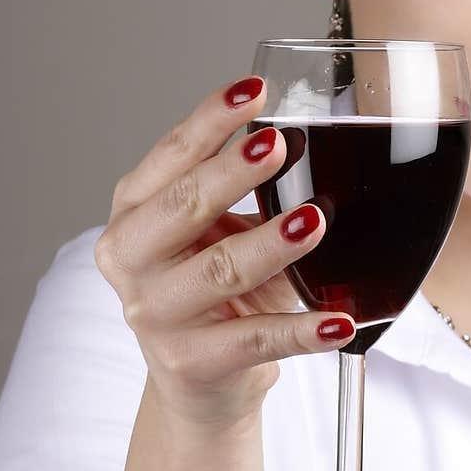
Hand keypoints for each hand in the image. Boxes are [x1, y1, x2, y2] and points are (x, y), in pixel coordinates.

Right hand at [94, 75, 354, 432]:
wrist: (202, 380)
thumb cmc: (216, 287)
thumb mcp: (216, 229)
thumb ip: (241, 186)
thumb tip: (309, 133)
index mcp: (134, 211)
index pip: (171, 156)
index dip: (211, 120)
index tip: (255, 91)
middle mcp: (131, 259)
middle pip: (183, 205)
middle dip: (232, 172)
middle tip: (280, 145)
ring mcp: (155, 315)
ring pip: (219, 271)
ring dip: (271, 244)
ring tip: (314, 220)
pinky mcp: (192, 362)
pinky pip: (256, 340)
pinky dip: (303, 330)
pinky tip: (340, 320)